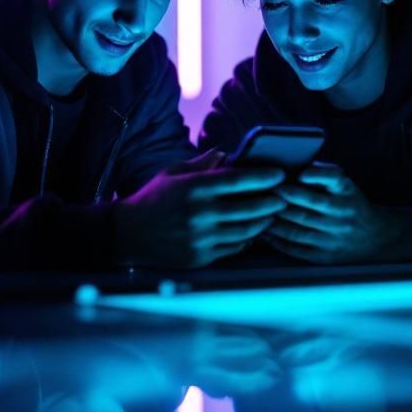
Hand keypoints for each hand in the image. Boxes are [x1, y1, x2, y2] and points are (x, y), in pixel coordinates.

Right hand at [113, 149, 286, 268]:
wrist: (128, 234)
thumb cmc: (153, 198)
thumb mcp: (173, 173)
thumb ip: (201, 164)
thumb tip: (226, 153)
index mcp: (193, 188)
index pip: (237, 180)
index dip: (262, 177)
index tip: (279, 174)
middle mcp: (199, 213)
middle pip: (248, 207)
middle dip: (271, 202)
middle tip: (284, 197)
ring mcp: (200, 238)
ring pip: (245, 231)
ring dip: (264, 222)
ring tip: (273, 214)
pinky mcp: (200, 257)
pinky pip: (234, 248)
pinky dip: (247, 239)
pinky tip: (253, 232)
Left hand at [263, 162, 411, 263]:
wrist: (376, 237)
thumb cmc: (352, 203)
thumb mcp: (345, 184)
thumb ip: (323, 174)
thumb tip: (292, 168)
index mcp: (346, 192)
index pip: (330, 181)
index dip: (308, 179)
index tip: (288, 178)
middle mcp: (341, 215)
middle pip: (304, 209)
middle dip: (278, 201)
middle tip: (258, 193)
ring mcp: (332, 238)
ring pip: (296, 230)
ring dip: (273, 221)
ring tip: (256, 213)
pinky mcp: (324, 256)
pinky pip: (296, 248)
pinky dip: (277, 240)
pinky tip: (263, 232)